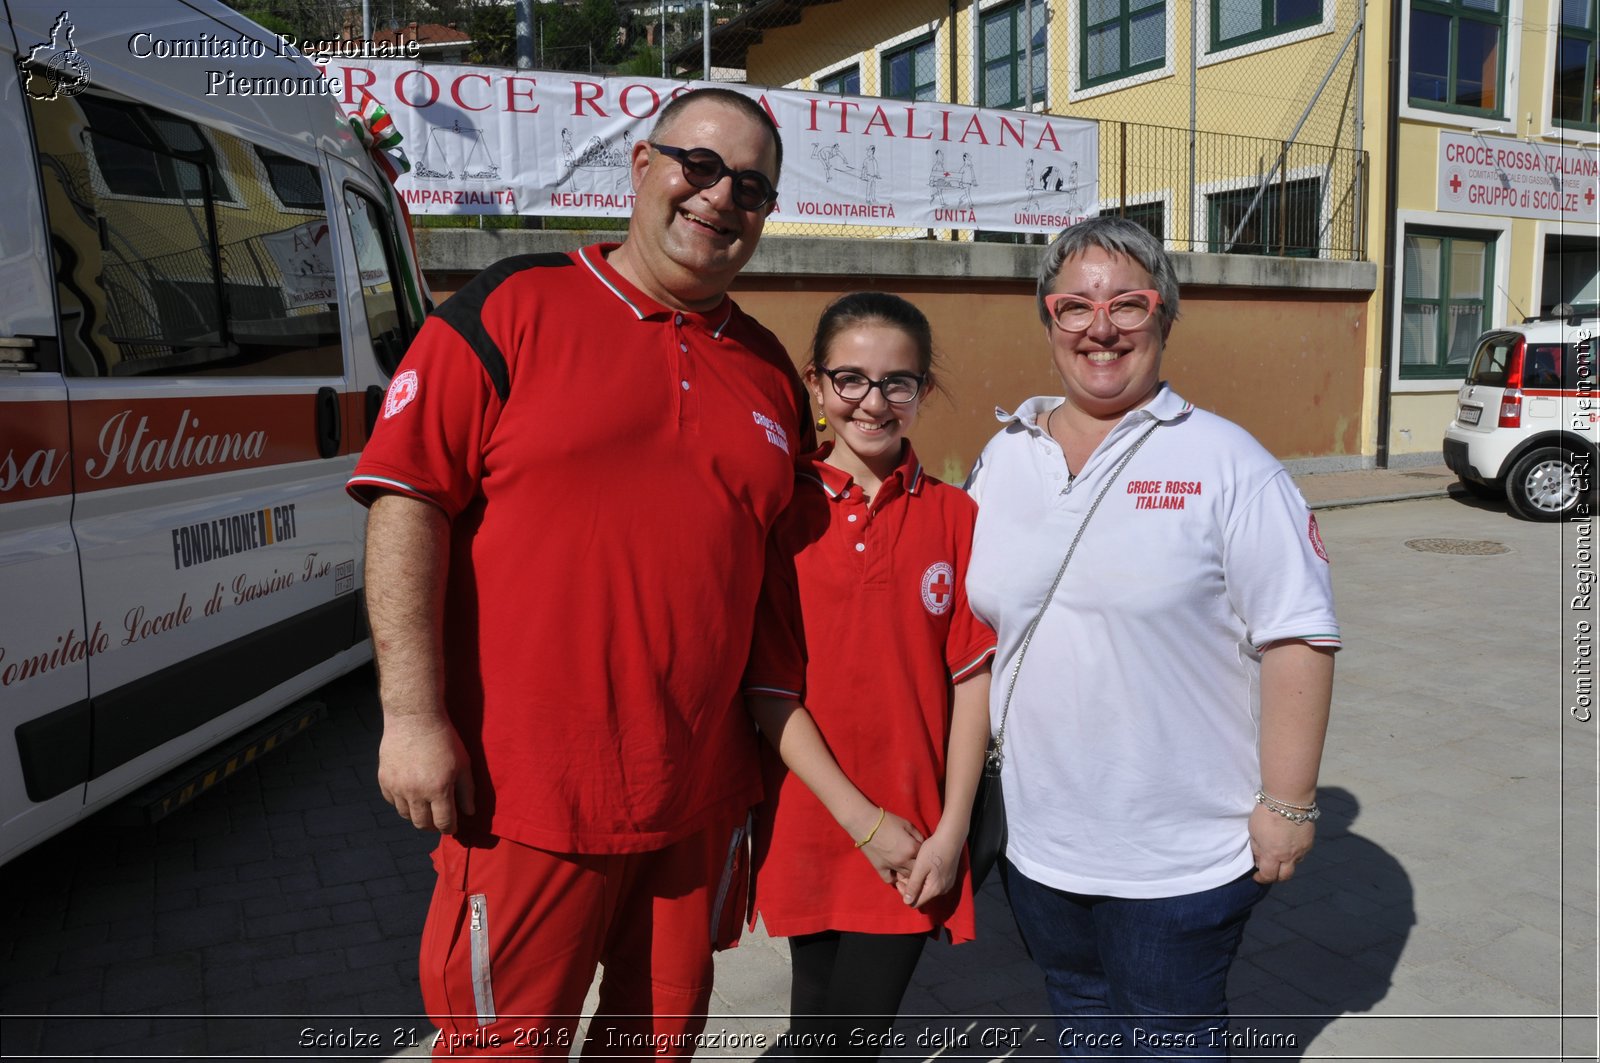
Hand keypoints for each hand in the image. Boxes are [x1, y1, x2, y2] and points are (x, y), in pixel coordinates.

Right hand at [378, 715, 474, 833]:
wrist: (414, 718)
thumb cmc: (444, 739)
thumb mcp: (463, 764)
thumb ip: (467, 791)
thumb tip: (469, 813)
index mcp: (439, 789)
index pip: (444, 822)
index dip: (450, 828)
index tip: (452, 827)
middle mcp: (415, 792)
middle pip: (422, 824)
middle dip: (433, 826)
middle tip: (439, 821)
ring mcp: (397, 787)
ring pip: (406, 815)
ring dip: (417, 815)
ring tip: (425, 808)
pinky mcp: (384, 780)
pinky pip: (392, 802)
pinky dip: (402, 803)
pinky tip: (410, 795)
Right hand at [856, 809, 923, 884]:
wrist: (865, 823)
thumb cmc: (887, 821)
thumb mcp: (907, 824)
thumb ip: (918, 836)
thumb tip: (922, 845)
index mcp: (911, 848)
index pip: (925, 857)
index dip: (925, 855)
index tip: (924, 853)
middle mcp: (904, 860)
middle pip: (917, 870)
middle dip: (919, 867)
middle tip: (917, 862)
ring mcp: (891, 866)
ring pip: (906, 877)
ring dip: (908, 874)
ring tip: (908, 868)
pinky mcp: (880, 868)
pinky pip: (890, 879)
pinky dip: (894, 878)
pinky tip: (895, 872)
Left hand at [900, 828, 963, 907]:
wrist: (951, 838)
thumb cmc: (934, 850)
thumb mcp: (920, 867)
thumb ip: (913, 885)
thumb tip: (907, 902)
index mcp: (935, 889)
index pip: (915, 902)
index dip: (904, 893)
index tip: (899, 880)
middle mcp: (943, 890)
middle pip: (921, 896)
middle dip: (910, 887)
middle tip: (903, 872)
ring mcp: (947, 884)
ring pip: (927, 890)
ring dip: (917, 882)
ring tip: (911, 869)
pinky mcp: (949, 878)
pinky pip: (934, 884)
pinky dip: (925, 879)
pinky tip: (921, 868)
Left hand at [1248, 804, 1314, 883]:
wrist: (1289, 799)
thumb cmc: (1266, 813)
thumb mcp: (1253, 831)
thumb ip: (1257, 849)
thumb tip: (1259, 860)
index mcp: (1273, 854)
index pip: (1268, 876)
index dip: (1261, 879)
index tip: (1257, 877)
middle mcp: (1289, 856)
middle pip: (1285, 876)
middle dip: (1276, 877)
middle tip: (1270, 871)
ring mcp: (1302, 849)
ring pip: (1295, 864)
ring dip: (1286, 864)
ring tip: (1279, 855)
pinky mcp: (1309, 842)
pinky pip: (1301, 853)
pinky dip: (1294, 853)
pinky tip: (1288, 844)